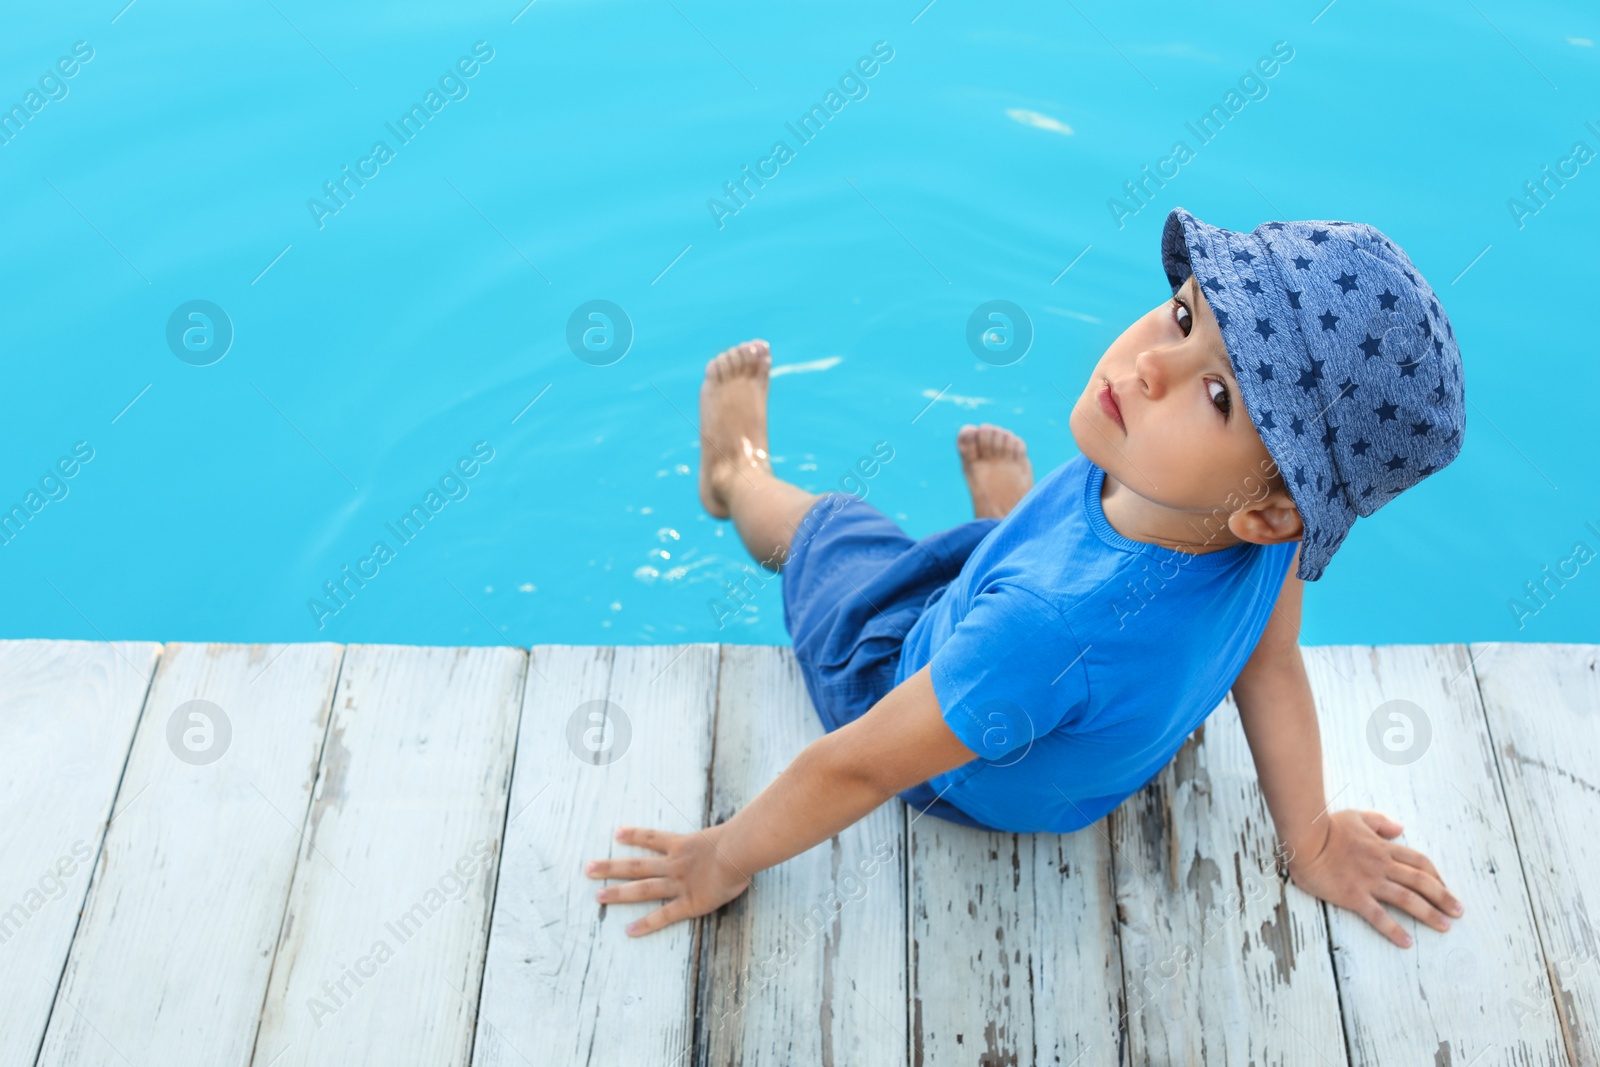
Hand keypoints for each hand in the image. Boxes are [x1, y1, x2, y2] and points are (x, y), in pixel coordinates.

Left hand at [584, 824, 751, 936]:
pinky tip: (629, 931)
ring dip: (618, 892)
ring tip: (597, 896)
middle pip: (636, 865)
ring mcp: (679, 884)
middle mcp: (674, 864)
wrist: (739, 851)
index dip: (634, 835)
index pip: (652, 838)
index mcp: (683, 845)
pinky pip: (663, 915)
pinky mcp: (689, 903)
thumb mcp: (727, 834)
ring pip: (642, 888)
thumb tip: (734, 836)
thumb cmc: (741, 841)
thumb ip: (722, 838)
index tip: (617, 833)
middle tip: (588, 869)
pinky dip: (646, 924)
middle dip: (611, 867)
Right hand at [1287, 809, 1463, 947]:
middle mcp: (1382, 865)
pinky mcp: (1354, 896)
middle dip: (1444, 897)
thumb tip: (1400, 828)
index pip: (1419, 862)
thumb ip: (1379, 822)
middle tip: (1459, 912)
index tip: (1446, 888)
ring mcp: (1369, 881)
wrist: (1304, 837)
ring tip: (1445, 927)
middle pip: (1421, 882)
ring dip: (1429, 914)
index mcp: (1383, 847)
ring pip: (1407, 899)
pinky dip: (1394, 930)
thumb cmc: (1326, 826)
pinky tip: (1407, 942)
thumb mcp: (1356, 816)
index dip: (1437, 875)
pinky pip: (1378, 916)